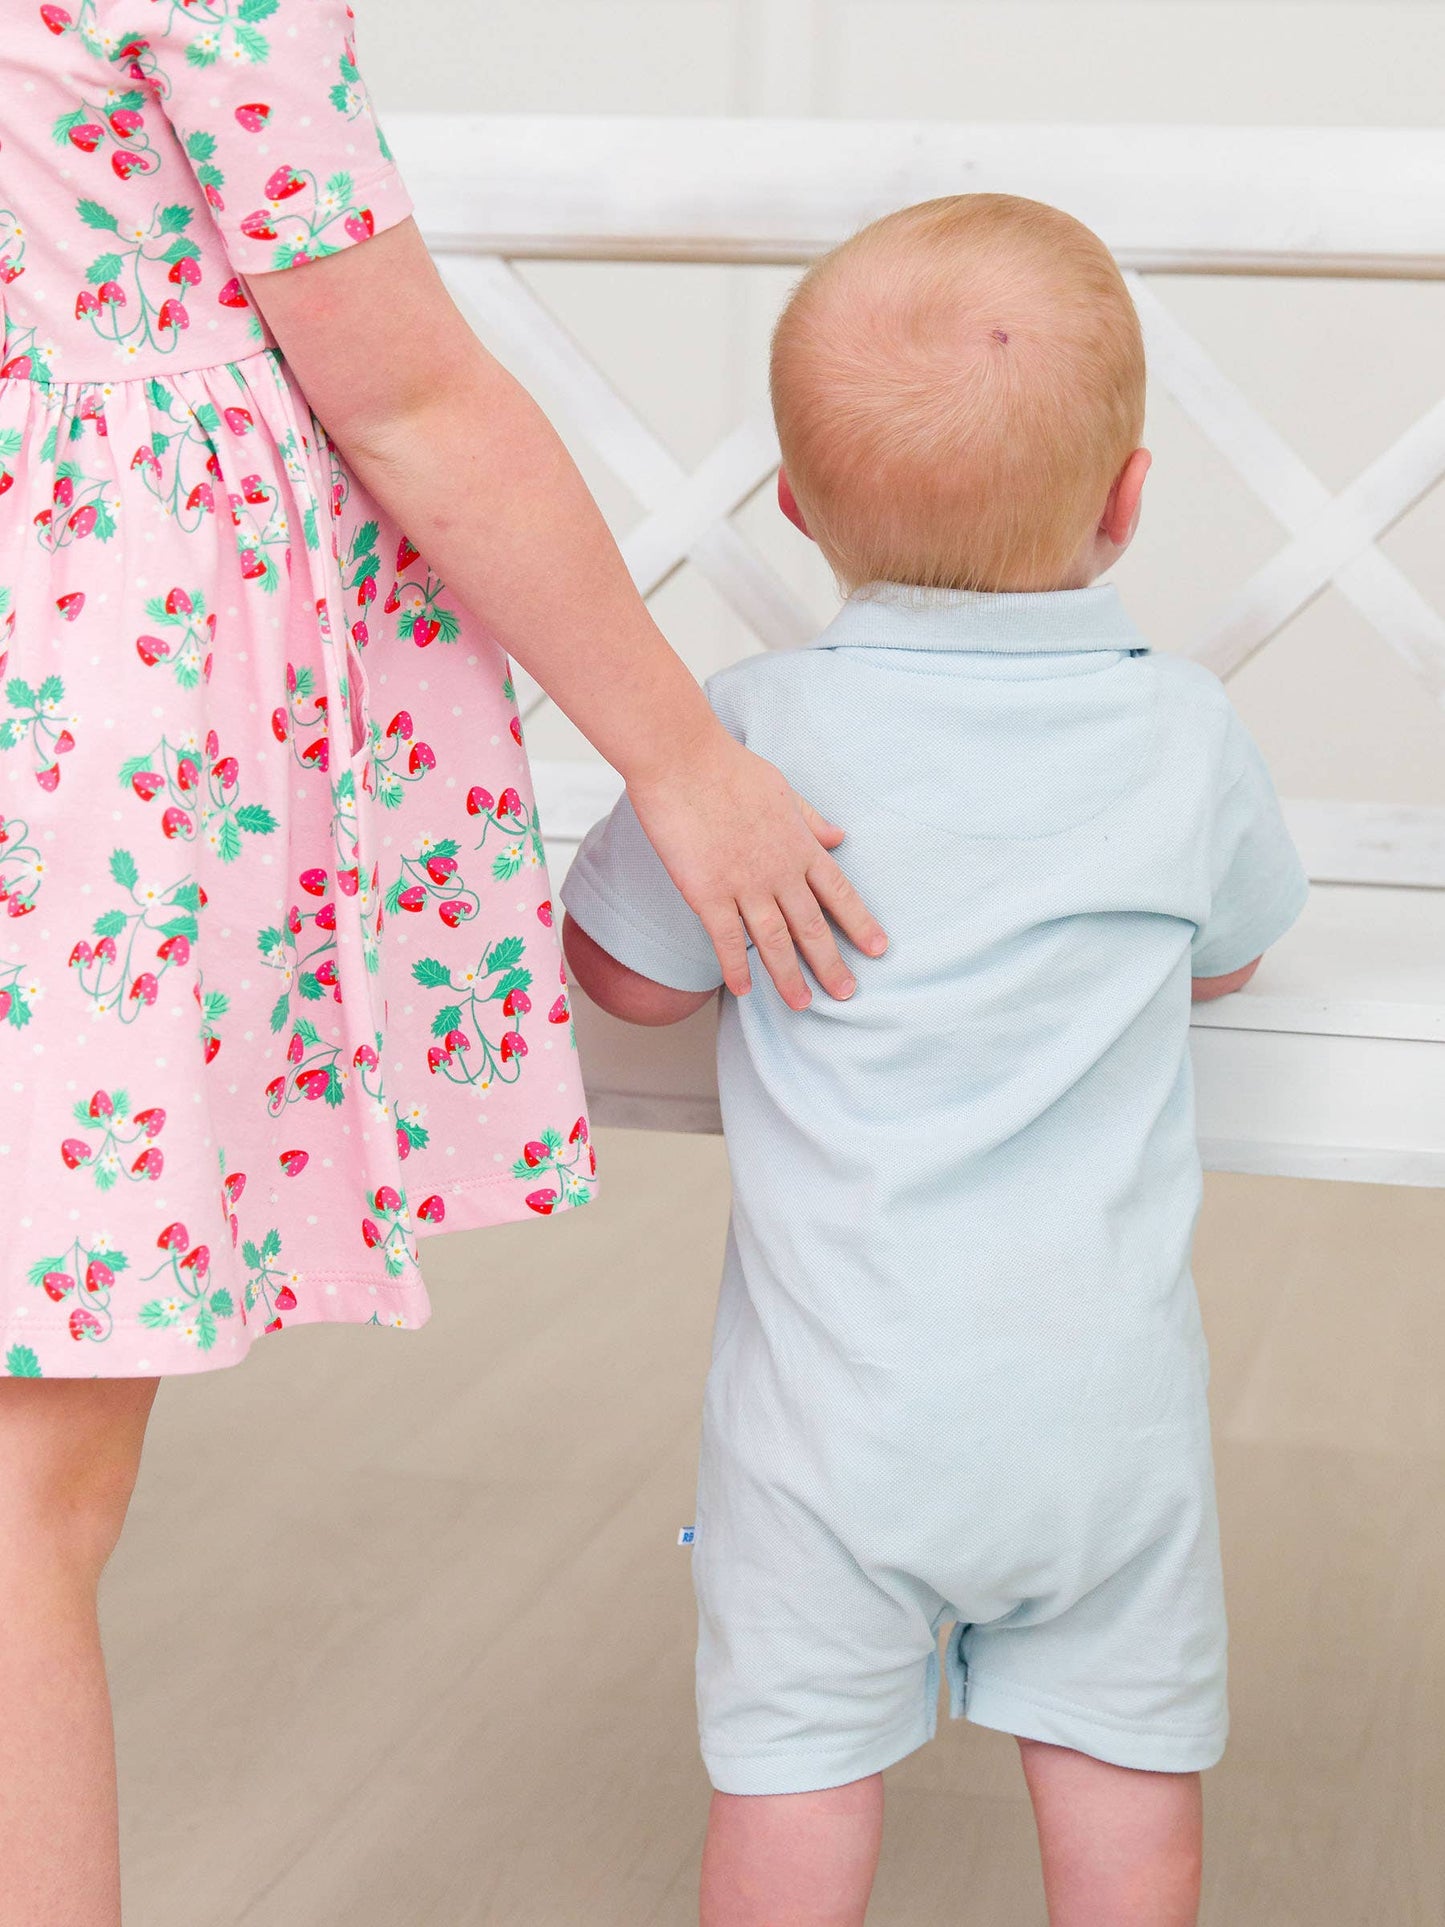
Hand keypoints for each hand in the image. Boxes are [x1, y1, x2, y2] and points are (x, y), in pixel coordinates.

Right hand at [625, 724, 887, 1009]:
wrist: (682, 759)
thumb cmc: (729, 768)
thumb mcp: (783, 789)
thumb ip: (810, 819)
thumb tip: (840, 837)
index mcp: (799, 845)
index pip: (838, 892)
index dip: (860, 923)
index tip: (878, 949)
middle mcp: (778, 870)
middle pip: (811, 926)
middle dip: (831, 963)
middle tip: (847, 994)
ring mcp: (743, 883)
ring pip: (774, 940)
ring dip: (789, 976)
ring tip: (802, 1004)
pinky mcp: (706, 892)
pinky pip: (726, 938)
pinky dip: (736, 966)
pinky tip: (743, 989)